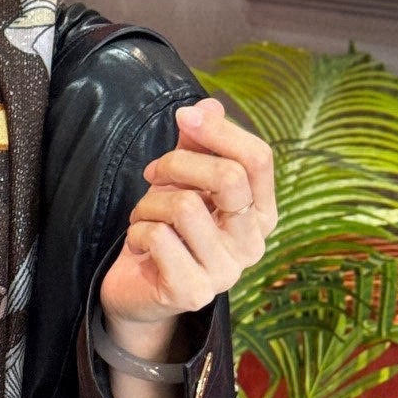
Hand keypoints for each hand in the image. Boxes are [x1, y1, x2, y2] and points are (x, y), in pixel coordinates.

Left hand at [98, 98, 277, 354]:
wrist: (138, 292)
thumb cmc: (166, 231)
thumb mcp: (183, 181)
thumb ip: (198, 144)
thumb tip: (207, 105)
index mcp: (260, 213)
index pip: (258, 159)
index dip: (220, 130)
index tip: (183, 118)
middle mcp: (252, 245)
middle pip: (228, 178)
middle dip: (178, 164)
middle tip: (152, 174)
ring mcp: (226, 273)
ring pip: (184, 206)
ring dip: (150, 203)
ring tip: (145, 217)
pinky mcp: (193, 293)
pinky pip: (158, 237)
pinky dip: (137, 232)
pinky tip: (139, 246)